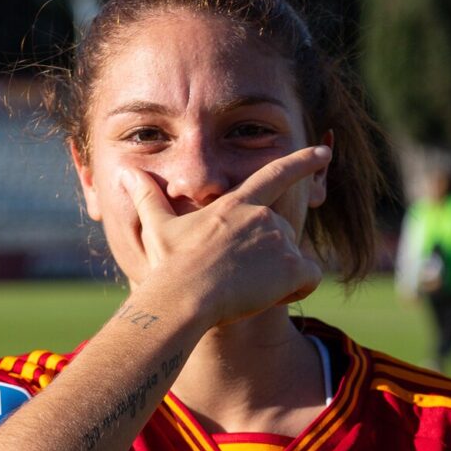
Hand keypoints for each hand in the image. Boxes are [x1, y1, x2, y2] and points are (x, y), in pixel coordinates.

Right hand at [124, 145, 329, 325]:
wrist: (184, 297)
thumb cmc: (169, 266)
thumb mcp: (158, 228)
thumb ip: (148, 198)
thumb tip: (126, 173)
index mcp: (237, 204)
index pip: (276, 174)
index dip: (302, 162)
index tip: (323, 152)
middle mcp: (264, 216)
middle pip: (282, 234)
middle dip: (269, 257)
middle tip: (235, 278)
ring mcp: (280, 239)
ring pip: (294, 259)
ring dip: (277, 277)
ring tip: (245, 289)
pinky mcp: (292, 265)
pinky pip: (310, 278)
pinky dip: (297, 290)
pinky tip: (268, 297)